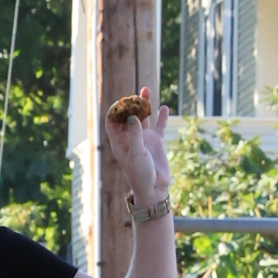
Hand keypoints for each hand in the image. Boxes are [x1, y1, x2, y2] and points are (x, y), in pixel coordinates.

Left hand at [103, 88, 171, 210]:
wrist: (154, 188)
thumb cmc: (140, 174)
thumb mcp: (136, 154)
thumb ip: (135, 135)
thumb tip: (133, 116)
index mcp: (119, 140)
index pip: (113, 119)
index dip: (116, 109)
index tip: (122, 101)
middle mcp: (130, 137)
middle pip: (128, 114)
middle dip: (131, 102)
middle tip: (136, 94)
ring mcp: (143, 138)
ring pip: (143, 116)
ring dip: (144, 103)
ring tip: (146, 89)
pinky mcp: (156, 142)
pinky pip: (159, 126)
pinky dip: (161, 117)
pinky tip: (164, 107)